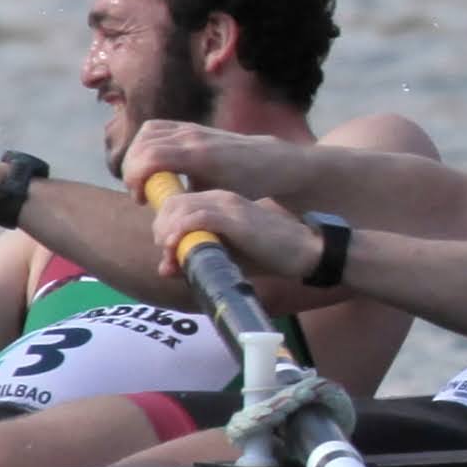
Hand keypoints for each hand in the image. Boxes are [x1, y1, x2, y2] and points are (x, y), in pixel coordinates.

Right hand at [121, 121, 281, 199]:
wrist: (271, 161)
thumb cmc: (246, 187)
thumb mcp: (216, 202)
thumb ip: (189, 210)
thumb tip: (165, 241)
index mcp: (200, 156)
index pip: (151, 156)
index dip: (135, 177)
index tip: (141, 199)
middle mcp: (193, 137)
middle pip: (143, 144)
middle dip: (132, 170)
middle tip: (140, 194)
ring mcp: (192, 128)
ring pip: (147, 132)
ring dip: (137, 156)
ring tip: (144, 180)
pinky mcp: (191, 126)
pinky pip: (157, 128)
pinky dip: (146, 145)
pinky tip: (153, 167)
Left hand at [144, 186, 318, 296]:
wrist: (305, 250)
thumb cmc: (266, 254)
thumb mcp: (225, 256)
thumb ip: (196, 258)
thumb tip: (164, 269)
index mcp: (217, 200)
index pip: (176, 200)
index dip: (163, 222)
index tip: (166, 246)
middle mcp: (220, 197)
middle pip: (172, 201)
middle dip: (161, 226)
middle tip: (167, 251)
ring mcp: (228, 205)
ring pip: (180, 206)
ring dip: (167, 230)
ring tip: (171, 251)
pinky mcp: (236, 217)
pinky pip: (198, 217)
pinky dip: (181, 231)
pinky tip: (177, 246)